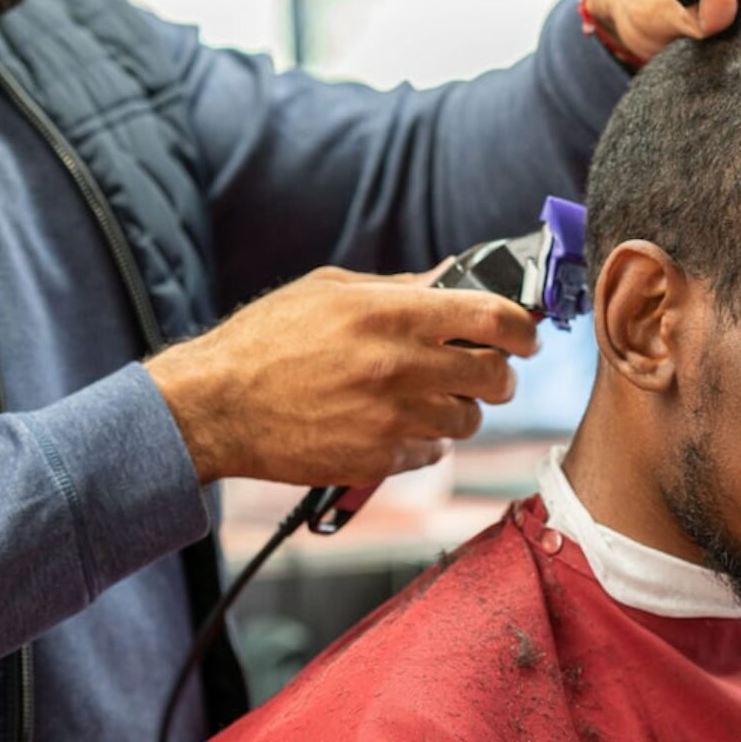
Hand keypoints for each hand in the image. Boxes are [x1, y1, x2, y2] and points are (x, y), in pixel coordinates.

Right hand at [146, 267, 536, 485]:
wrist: (216, 405)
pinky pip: (431, 451)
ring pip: (467, 420)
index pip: (492, 317)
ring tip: (429, 398)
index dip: (521, 326)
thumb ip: (400, 288)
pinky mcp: (377, 459)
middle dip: (499, 374)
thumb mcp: (330, 290)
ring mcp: (390, 418)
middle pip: (494, 376)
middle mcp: (398, 366)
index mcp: (391, 313)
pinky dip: (423, 440)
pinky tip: (394, 425)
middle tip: (487, 372)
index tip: (525, 334)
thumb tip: (452, 282)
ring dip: (459, 409)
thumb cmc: (267, 340)